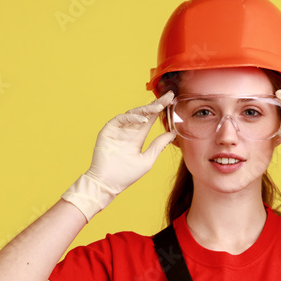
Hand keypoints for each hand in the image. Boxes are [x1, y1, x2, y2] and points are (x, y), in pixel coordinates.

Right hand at [62, 92, 175, 220]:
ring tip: (158, 107)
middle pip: (144, 113)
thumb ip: (158, 145)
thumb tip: (172, 133)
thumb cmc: (126, 175)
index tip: (171, 99)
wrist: (108, 184)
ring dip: (146, 110)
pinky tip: (142, 120)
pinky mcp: (108, 130)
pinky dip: (132, 118)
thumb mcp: (147, 160)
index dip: (161, 109)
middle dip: (156, 104)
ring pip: (133, 114)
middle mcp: (128, 131)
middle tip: (168, 96)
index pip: (151, 119)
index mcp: (137, 137)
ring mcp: (118, 130)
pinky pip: (121, 119)